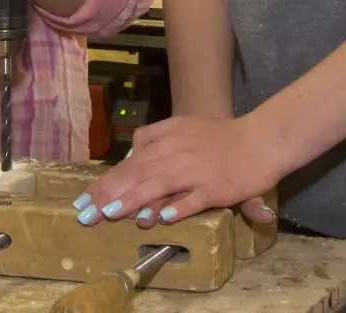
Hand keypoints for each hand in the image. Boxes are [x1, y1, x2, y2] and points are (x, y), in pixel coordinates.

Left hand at [73, 115, 280, 226]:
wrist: (260, 140)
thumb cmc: (220, 136)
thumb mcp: (182, 126)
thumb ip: (155, 138)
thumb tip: (131, 155)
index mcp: (169, 136)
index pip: (131, 159)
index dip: (107, 179)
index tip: (85, 197)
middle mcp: (178, 151)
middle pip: (138, 173)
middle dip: (109, 193)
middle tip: (86, 213)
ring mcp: (196, 171)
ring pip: (159, 185)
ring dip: (134, 200)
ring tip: (112, 214)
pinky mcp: (215, 188)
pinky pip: (193, 199)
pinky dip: (177, 208)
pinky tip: (160, 219)